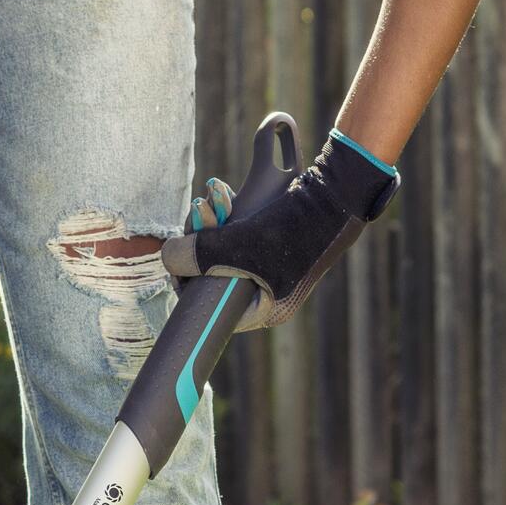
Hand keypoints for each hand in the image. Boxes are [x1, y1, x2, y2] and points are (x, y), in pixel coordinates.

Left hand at [159, 128, 394, 329]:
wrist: (337, 197)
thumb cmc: (293, 230)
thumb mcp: (240, 245)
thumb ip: (199, 254)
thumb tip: (168, 256)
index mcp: (263, 310)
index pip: (211, 308)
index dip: (188, 282)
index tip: (178, 258)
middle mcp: (265, 292)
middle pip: (212, 273)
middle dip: (200, 240)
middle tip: (199, 211)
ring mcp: (268, 267)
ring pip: (222, 250)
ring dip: (211, 221)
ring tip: (215, 194)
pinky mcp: (271, 243)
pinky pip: (237, 235)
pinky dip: (228, 215)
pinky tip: (224, 195)